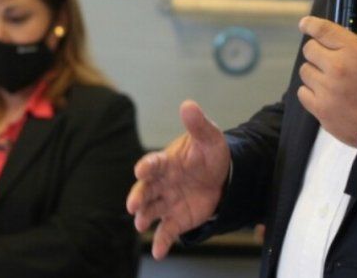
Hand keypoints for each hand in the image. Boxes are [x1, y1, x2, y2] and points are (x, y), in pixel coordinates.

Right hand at [126, 100, 229, 259]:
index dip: (147, 166)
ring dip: (144, 217)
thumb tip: (188, 104)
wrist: (223, 176)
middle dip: (139, 197)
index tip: (141, 170)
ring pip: (151, 211)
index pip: (152, 163)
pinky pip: (166, 232)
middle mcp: (161, 183)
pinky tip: (158, 252)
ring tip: (140, 224)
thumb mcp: (208, 137)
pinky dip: (161, 242)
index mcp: (165, 161)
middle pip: (145, 190)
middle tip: (133, 205)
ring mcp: (167, 202)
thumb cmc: (209, 153)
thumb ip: (197, 124)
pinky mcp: (176, 219)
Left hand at [297, 1, 356, 145]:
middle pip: (309, 49)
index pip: (321, 29)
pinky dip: (312, 93)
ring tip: (334, 81)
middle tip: (331, 60)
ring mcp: (327, 90)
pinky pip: (303, 93)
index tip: (306, 24)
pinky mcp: (321, 110)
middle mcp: (337, 68)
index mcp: (353, 50)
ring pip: (305, 71)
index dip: (310, 24)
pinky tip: (328, 95)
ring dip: (316, 73)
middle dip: (319, 52)